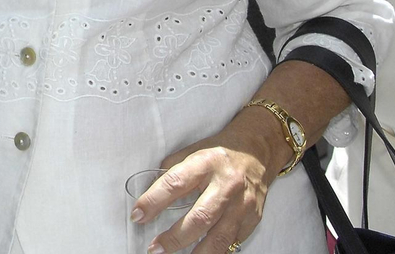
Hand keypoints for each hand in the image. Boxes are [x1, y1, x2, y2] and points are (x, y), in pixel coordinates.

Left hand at [131, 111, 287, 253]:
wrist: (256, 151)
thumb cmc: (218, 153)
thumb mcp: (191, 152)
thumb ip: (171, 172)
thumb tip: (149, 195)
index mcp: (205, 163)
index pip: (175, 183)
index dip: (153, 201)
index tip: (137, 215)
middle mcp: (226, 184)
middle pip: (200, 217)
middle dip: (175, 237)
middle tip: (154, 248)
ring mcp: (242, 204)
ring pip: (219, 237)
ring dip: (195, 252)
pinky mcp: (252, 219)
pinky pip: (232, 242)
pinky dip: (214, 251)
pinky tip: (199, 253)